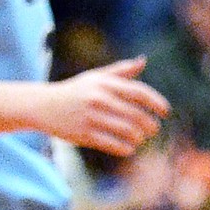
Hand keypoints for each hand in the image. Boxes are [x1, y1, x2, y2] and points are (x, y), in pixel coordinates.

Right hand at [39, 58, 168, 156]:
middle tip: (154, 129)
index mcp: (106, 83)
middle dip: (149, 124)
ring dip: (138, 137)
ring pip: (125, 130)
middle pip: (134, 114)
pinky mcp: (83, 134)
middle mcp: (100, 98)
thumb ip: (121, 70)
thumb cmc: (75, 89)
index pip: (138, 92)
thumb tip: (143, 61)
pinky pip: (111, 143)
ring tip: (141, 138)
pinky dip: (124, 147)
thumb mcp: (96, 76)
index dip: (155, 102)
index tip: (165, 111)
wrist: (44, 105)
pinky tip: (129, 148)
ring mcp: (91, 117)